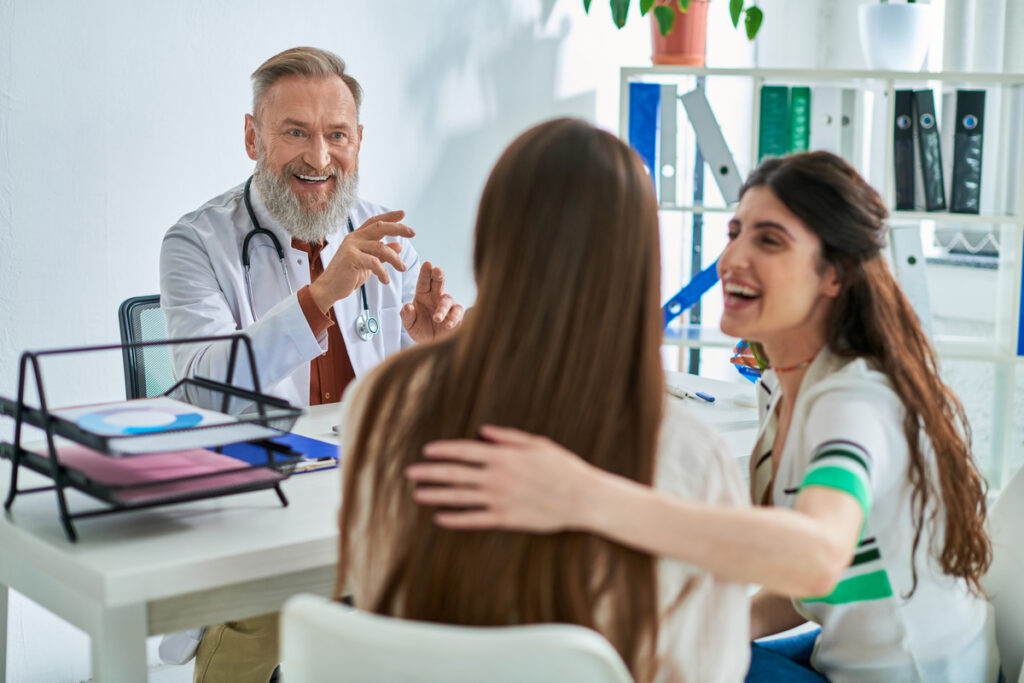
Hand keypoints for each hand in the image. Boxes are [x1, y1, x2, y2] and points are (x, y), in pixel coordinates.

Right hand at [309, 210, 414, 312]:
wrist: (329, 288)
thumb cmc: (348, 276)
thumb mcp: (368, 263)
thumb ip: (382, 254)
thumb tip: (398, 244)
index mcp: (357, 237)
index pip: (375, 221)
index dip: (389, 217)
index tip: (403, 213)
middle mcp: (354, 238)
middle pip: (380, 227)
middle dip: (398, 228)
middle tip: (413, 232)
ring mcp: (352, 247)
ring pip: (381, 247)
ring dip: (395, 258)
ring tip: (403, 268)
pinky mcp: (351, 258)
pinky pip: (374, 262)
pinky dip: (383, 272)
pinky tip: (386, 280)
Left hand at [400, 262, 463, 342]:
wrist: (431, 344)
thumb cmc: (420, 330)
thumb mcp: (410, 324)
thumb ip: (407, 316)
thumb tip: (407, 306)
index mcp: (422, 294)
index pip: (423, 281)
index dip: (425, 272)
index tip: (427, 264)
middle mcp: (436, 296)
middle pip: (438, 282)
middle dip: (438, 275)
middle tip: (437, 270)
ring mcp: (448, 305)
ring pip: (448, 299)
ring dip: (442, 308)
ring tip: (436, 318)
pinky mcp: (457, 315)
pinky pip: (457, 313)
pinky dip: (454, 318)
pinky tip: (448, 324)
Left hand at [406, 425, 593, 532]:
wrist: (583, 498)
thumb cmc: (563, 467)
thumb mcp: (538, 443)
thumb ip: (508, 437)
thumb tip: (483, 431)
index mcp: (504, 456)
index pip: (464, 450)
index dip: (443, 450)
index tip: (426, 451)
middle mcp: (497, 477)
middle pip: (455, 473)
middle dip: (430, 472)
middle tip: (410, 473)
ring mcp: (500, 499)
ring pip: (459, 497)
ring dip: (436, 495)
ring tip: (417, 495)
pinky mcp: (506, 519)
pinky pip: (474, 520)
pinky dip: (455, 519)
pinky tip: (440, 519)